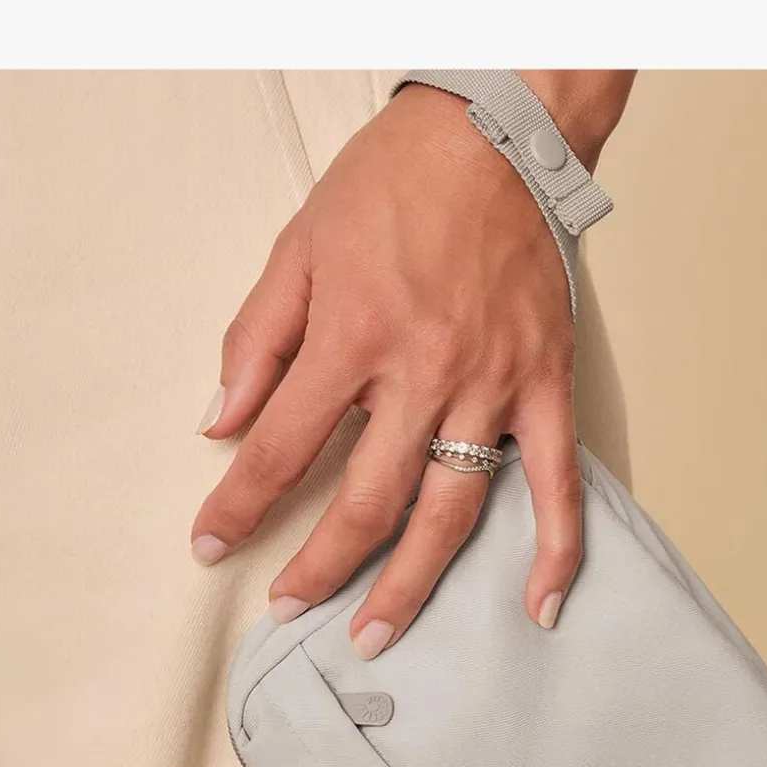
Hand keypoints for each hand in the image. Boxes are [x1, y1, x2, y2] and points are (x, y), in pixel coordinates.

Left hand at [192, 81, 598, 657]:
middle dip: (320, 568)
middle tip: (289, 610)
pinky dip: (555, 548)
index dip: (238, 508)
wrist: (496, 132)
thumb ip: (256, 342)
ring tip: (375, 634)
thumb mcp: (298, 247)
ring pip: (451, 510)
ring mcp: (492, 385)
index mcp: (352, 336)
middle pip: (366, 501)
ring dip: (411, 583)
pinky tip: (539, 606)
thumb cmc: (392, 183)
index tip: (211, 547)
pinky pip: (555, 480)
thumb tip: (219, 424)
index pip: (280, 448)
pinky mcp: (546, 383)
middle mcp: (423, 372)